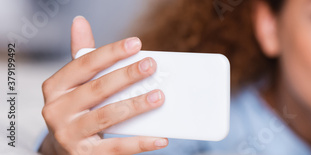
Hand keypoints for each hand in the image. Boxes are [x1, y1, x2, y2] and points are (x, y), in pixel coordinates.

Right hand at [39, 16, 167, 154]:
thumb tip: (80, 21)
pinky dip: (141, 142)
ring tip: (159, 96)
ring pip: (108, 116)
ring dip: (136, 106)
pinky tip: (161, 137)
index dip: (111, 52)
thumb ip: (82, 55)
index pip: (84, 64)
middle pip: (98, 89)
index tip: (136, 44)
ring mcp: (69, 135)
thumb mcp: (75, 83)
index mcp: (55, 87)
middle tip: (151, 66)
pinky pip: (117, 147)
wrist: (67, 148)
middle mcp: (57, 110)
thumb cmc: (78, 108)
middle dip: (127, 76)